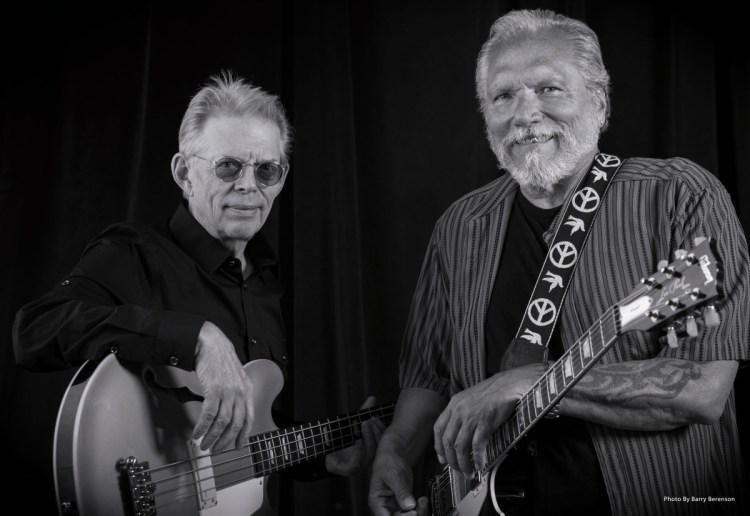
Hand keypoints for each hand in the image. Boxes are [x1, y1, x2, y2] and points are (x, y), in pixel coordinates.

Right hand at [193, 321, 253, 451]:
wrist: (211, 344)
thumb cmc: (220, 360)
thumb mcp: (235, 377)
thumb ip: (237, 393)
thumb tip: (231, 412)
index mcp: (247, 390)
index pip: (249, 418)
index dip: (243, 435)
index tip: (237, 446)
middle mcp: (240, 392)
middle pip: (236, 424)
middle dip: (226, 441)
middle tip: (216, 450)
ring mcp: (228, 391)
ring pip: (222, 422)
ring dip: (212, 437)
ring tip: (205, 444)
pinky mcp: (214, 389)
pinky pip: (209, 414)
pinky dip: (202, 427)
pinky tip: (197, 432)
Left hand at [325, 396, 385, 475]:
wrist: (321, 450)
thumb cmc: (339, 438)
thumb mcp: (352, 424)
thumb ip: (363, 413)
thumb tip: (372, 398)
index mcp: (370, 449)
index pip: (382, 441)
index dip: (381, 429)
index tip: (375, 417)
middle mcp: (367, 459)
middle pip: (378, 448)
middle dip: (375, 432)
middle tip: (369, 420)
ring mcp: (358, 466)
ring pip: (369, 455)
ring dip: (368, 439)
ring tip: (364, 425)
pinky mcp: (347, 470)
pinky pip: (356, 464)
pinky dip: (359, 452)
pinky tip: (358, 441)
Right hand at [368, 447, 429, 515]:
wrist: (393, 458)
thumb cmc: (388, 464)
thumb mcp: (394, 476)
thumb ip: (401, 492)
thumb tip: (409, 506)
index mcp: (377, 502)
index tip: (413, 512)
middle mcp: (385, 508)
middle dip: (410, 515)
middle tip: (420, 504)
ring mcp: (395, 507)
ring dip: (417, 511)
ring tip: (423, 501)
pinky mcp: (404, 505)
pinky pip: (412, 511)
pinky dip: (419, 508)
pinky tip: (423, 500)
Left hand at [433, 363, 546, 473]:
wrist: (508, 384)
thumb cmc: (491, 392)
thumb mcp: (468, 398)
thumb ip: (460, 413)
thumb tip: (457, 434)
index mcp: (453, 404)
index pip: (438, 428)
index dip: (438, 446)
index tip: (442, 458)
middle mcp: (459, 411)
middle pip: (448, 441)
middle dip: (451, 460)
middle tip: (456, 470)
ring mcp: (472, 416)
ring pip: (460, 446)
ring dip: (463, 463)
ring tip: (468, 472)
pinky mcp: (485, 422)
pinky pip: (477, 445)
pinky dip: (478, 458)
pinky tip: (480, 465)